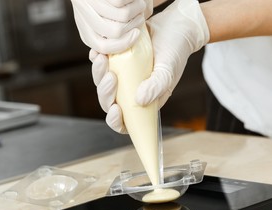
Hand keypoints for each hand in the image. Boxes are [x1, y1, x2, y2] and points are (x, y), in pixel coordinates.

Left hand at [71, 0, 152, 53]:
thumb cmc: (114, 2)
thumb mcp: (108, 23)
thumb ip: (114, 40)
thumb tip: (121, 60)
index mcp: (86, 30)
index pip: (101, 47)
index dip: (121, 45)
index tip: (137, 35)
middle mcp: (83, 15)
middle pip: (113, 33)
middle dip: (133, 26)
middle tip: (141, 18)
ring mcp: (88, 2)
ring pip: (120, 17)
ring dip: (136, 11)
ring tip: (140, 6)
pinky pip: (120, 3)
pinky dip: (133, 1)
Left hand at [90, 0, 209, 132]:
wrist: (175, 26)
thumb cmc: (175, 53)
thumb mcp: (167, 71)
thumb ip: (156, 87)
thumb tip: (140, 100)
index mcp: (143, 102)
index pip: (125, 121)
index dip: (116, 120)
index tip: (116, 109)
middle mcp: (130, 91)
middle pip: (109, 102)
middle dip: (105, 93)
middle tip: (110, 77)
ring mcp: (122, 76)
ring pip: (102, 83)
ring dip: (98, 75)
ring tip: (102, 59)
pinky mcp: (116, 60)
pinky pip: (101, 64)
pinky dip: (96, 60)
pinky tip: (98, 53)